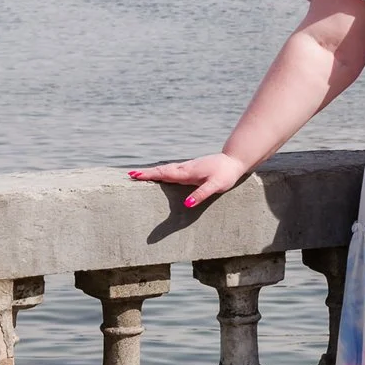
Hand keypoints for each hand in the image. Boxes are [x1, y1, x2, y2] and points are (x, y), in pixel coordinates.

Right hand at [128, 153, 247, 207]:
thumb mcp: (216, 186)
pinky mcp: (190, 168)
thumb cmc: (226, 174)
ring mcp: (187, 167)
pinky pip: (172, 170)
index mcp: (187, 173)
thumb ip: (201, 194)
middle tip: (130, 175)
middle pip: (161, 170)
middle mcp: (184, 168)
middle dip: (146, 173)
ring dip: (152, 171)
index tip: (134, 175)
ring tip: (139, 175)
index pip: (164, 174)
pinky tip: (160, 174)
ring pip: (166, 169)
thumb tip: (187, 204)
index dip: (149, 175)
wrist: (234, 160)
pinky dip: (162, 171)